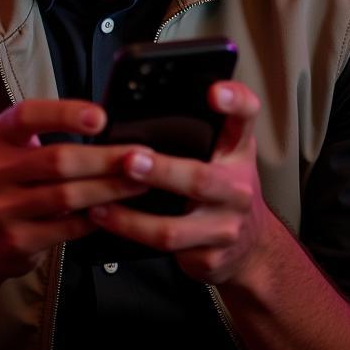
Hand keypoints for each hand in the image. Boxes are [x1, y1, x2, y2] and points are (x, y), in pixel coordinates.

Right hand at [0, 100, 148, 291]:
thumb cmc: (7, 186)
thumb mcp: (13, 151)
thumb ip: (48, 136)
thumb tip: (108, 125)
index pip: (27, 116)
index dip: (65, 113)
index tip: (101, 117)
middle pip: (58, 159)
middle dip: (106, 158)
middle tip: (140, 157)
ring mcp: (1, 208)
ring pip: (67, 196)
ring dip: (109, 189)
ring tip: (139, 183)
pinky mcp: (15, 241)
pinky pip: (66, 228)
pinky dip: (95, 219)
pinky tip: (116, 212)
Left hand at [88, 80, 270, 284]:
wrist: (250, 246)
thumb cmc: (224, 187)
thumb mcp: (223, 153)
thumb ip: (198, 129)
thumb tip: (141, 107)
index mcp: (238, 150)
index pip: (246, 115)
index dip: (233, 101)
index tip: (212, 92)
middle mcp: (238, 187)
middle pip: (201, 178)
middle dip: (161, 171)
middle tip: (129, 160)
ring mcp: (225, 226)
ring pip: (174, 227)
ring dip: (131, 217)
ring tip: (99, 202)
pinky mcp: (209, 257)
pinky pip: (165, 250)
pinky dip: (130, 235)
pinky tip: (108, 222)